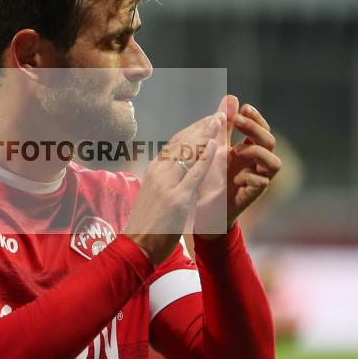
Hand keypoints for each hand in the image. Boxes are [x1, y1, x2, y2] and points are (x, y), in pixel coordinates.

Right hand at [123, 113, 223, 265]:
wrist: (136, 245)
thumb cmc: (147, 223)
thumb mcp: (155, 194)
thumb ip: (167, 180)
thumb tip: (179, 170)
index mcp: (153, 170)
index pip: (175, 142)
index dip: (193, 129)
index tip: (207, 120)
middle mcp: (158, 172)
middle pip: (182, 141)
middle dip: (202, 126)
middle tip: (219, 114)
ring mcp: (167, 184)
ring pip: (188, 152)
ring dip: (206, 134)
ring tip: (220, 121)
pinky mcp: (177, 199)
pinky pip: (194, 173)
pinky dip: (206, 157)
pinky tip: (216, 145)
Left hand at [194, 95, 281, 240]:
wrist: (203, 209)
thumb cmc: (210, 177)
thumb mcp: (214, 147)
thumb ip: (222, 125)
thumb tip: (231, 96)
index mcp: (248, 149)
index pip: (261, 128)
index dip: (255, 117)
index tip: (242, 108)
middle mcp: (257, 163)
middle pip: (270, 141)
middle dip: (255, 129)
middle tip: (237, 120)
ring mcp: (257, 179)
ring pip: (275, 163)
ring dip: (256, 152)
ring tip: (236, 151)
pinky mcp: (252, 195)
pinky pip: (262, 183)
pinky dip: (250, 177)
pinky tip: (235, 177)